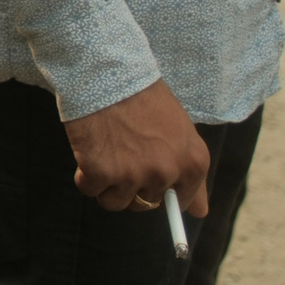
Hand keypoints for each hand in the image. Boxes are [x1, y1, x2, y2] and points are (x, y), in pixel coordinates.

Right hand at [64, 78, 210, 215]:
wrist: (107, 71)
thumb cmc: (142, 97)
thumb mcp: (179, 131)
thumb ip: (190, 172)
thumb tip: (200, 213)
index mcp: (193, 162)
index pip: (182, 200)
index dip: (161, 192)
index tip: (148, 181)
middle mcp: (166, 172)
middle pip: (145, 204)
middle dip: (130, 185)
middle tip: (121, 153)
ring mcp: (133, 174)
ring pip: (115, 202)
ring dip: (105, 183)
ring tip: (104, 151)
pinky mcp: (101, 172)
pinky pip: (89, 189)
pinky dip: (84, 174)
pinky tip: (88, 148)